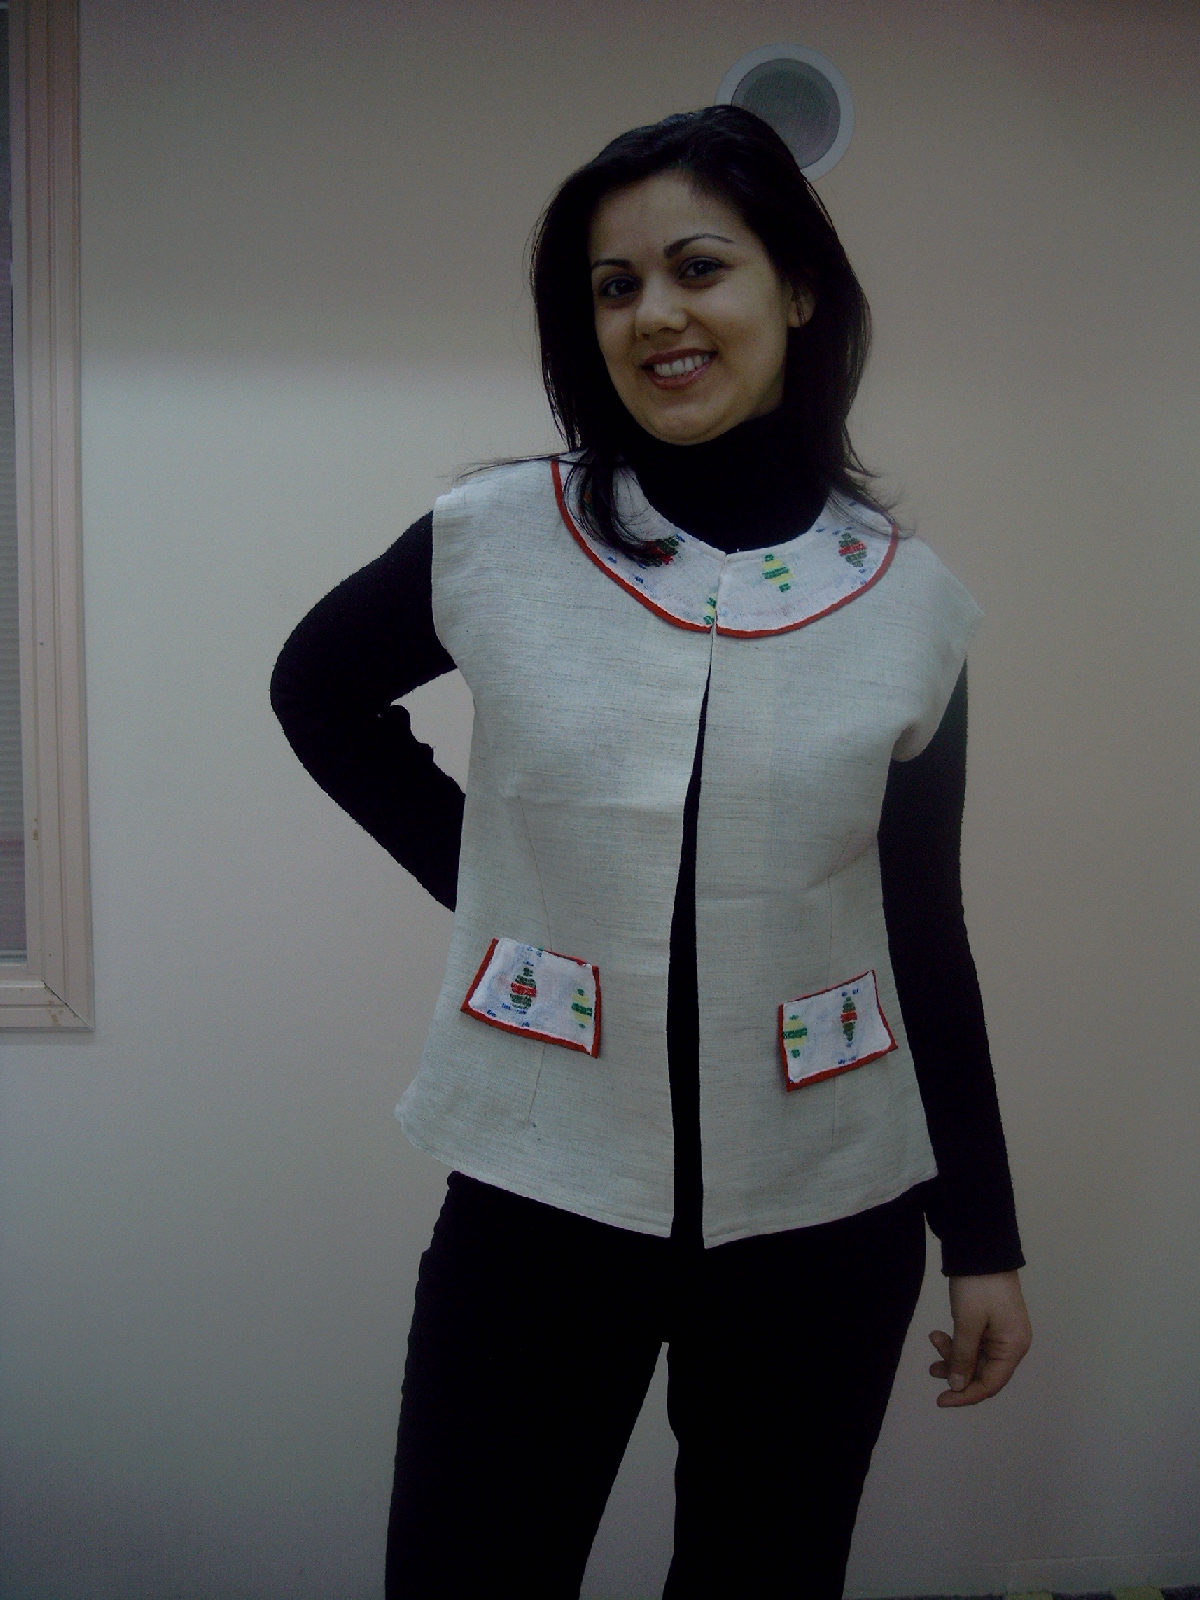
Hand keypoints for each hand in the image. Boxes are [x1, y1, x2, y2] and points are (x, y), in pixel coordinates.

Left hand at [928, 1270, 1031, 1406]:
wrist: (982, 1248)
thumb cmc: (978, 1287)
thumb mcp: (967, 1323)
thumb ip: (962, 1357)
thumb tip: (957, 1387)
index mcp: (1013, 1348)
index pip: (990, 1384)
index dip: (966, 1395)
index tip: (941, 1400)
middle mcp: (1012, 1345)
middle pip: (983, 1372)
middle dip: (956, 1371)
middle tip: (931, 1367)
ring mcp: (1002, 1334)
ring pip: (975, 1357)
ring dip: (953, 1354)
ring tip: (933, 1340)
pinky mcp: (991, 1323)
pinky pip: (974, 1343)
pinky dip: (957, 1342)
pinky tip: (939, 1335)